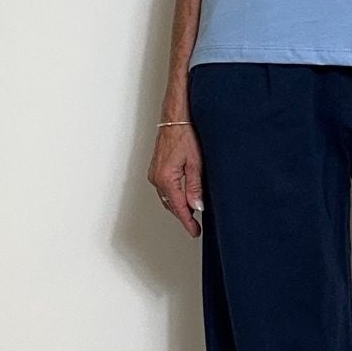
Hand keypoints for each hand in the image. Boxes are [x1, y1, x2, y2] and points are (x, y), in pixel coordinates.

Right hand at [149, 115, 205, 235]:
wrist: (175, 118)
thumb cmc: (185, 134)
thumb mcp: (196, 163)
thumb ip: (195, 187)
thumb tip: (196, 206)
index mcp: (166, 178)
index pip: (178, 207)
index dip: (188, 222)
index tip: (195, 232)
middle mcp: (156, 178)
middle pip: (171, 205)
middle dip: (184, 215)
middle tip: (196, 226)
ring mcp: (154, 174)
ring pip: (167, 198)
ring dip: (179, 206)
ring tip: (193, 214)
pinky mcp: (156, 169)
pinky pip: (165, 190)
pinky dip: (174, 196)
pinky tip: (184, 198)